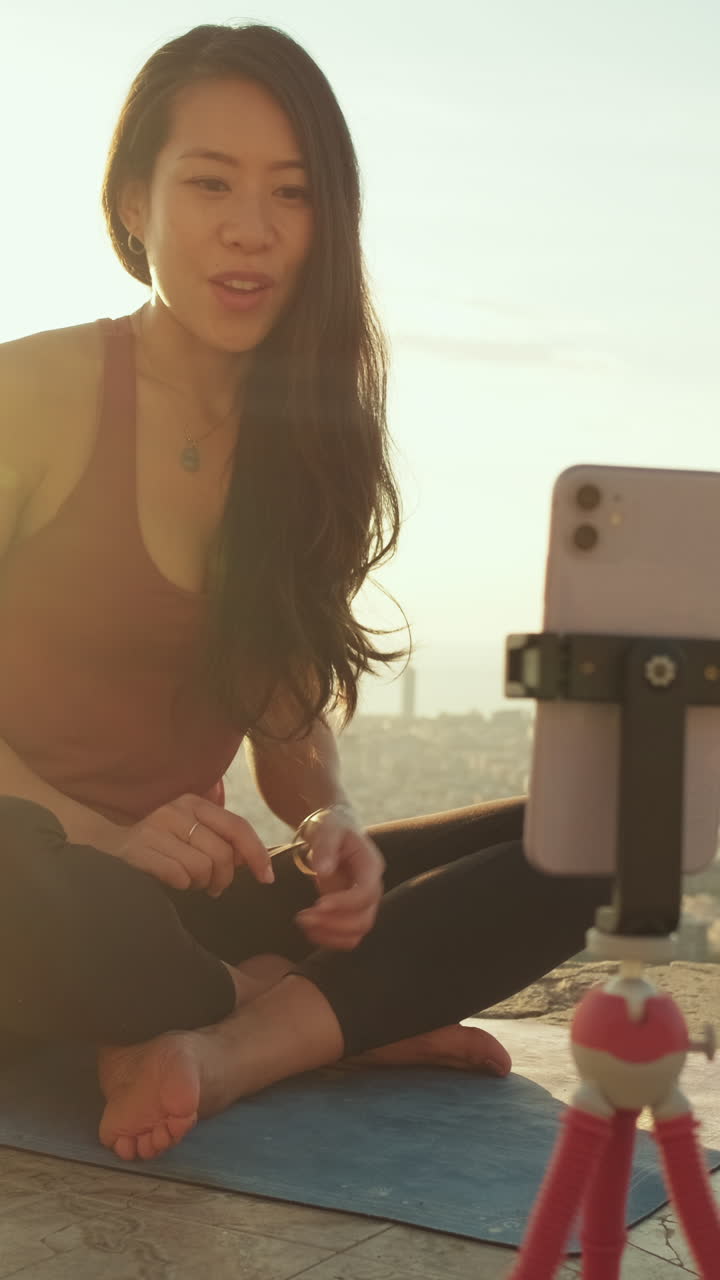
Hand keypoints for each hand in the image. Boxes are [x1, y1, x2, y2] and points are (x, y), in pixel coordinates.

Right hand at [105, 795, 274, 896]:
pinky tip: (171, 882)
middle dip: (223, 878)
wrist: (107, 848)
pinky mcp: (138, 850)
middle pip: (223, 853)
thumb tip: (251, 860)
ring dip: (199, 884)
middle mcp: (175, 810)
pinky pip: (178, 876)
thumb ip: (221, 840)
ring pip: (202, 867)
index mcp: (194, 803)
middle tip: (213, 888)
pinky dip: (180, 885)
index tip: (267, 877)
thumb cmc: (160, 847)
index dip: (257, 854)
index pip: (238, 827)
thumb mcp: (191, 834)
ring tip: (188, 882)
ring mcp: (155, 828)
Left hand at [295, 808, 384, 949]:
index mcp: (371, 866)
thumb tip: (323, 870)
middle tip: (303, 917)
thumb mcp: (328, 829)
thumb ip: (326, 847)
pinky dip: (330, 939)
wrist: (334, 833)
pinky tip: (309, 930)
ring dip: (330, 935)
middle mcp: (372, 888)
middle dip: (333, 923)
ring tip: (303, 923)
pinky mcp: (351, 912)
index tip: (317, 904)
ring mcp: (363, 903)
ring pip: (357, 932)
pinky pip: (347, 936)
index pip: (366, 893)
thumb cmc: (332, 827)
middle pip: (364, 919)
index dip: (344, 903)